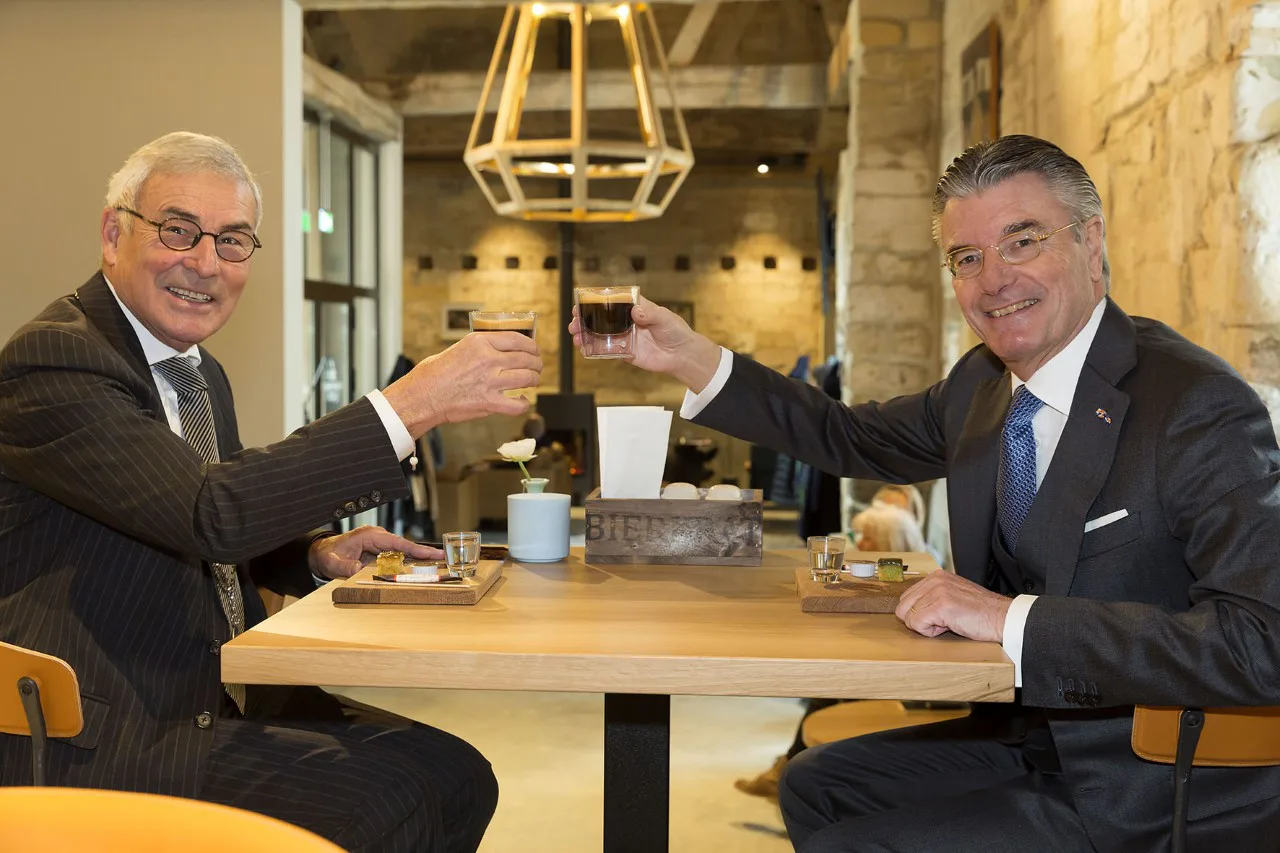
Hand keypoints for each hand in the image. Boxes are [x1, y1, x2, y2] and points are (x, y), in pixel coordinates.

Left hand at [308, 525, 442, 578]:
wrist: (322, 553)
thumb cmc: (328, 555)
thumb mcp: (333, 563)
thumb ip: (344, 567)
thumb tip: (357, 569)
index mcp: (370, 535)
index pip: (396, 542)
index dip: (414, 548)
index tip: (430, 553)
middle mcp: (378, 537)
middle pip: (405, 545)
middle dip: (423, 552)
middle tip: (443, 558)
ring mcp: (380, 543)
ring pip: (403, 550)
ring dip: (418, 557)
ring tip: (438, 562)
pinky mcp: (380, 551)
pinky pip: (397, 555)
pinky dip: (409, 560)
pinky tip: (421, 566)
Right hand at [383, 332, 541, 436]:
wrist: (423, 396)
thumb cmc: (436, 373)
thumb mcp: (460, 348)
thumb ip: (483, 348)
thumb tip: (504, 351)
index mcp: (480, 342)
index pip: (517, 340)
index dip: (532, 346)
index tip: (535, 350)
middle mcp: (487, 359)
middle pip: (525, 359)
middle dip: (536, 364)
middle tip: (537, 367)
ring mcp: (490, 382)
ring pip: (526, 379)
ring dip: (534, 380)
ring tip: (533, 381)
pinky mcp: (489, 402)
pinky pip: (517, 404)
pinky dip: (524, 403)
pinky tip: (522, 400)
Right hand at [568, 295, 721, 391]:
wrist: (682, 355)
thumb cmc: (675, 331)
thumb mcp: (664, 318)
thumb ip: (650, 314)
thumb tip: (636, 312)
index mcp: (634, 308)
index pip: (612, 301)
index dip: (595, 301)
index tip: (582, 302)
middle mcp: (626, 321)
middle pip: (601, 318)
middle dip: (585, 319)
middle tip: (574, 322)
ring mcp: (624, 337)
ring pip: (600, 334)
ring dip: (586, 334)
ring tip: (576, 337)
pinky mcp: (625, 352)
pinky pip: (607, 350)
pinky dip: (594, 349)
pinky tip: (585, 349)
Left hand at [894, 571, 1011, 642]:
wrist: (1003, 618)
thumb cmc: (981, 613)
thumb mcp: (954, 596)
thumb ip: (933, 597)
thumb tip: (910, 609)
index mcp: (936, 576)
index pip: (906, 598)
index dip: (920, 614)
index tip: (941, 616)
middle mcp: (934, 580)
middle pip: (902, 607)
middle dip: (919, 620)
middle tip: (944, 621)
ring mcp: (937, 591)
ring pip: (908, 617)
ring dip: (927, 626)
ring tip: (948, 622)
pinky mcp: (940, 605)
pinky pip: (917, 624)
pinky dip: (930, 632)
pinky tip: (949, 626)